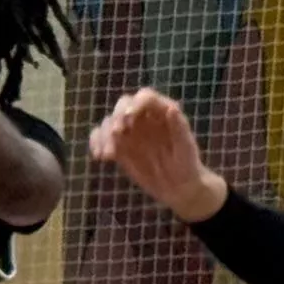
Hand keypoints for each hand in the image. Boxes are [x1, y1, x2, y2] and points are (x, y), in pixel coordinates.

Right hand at [87, 88, 224, 220]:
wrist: (178, 186)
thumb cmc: (187, 164)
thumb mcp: (186, 147)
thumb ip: (179, 127)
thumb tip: (172, 108)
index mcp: (161, 111)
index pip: (145, 97)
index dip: (136, 103)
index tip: (130, 117)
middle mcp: (143, 116)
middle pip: (123, 104)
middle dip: (117, 116)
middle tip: (117, 133)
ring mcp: (129, 131)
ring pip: (109, 122)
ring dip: (104, 134)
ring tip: (109, 154)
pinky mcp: (119, 146)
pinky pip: (101, 138)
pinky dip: (96, 144)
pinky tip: (100, 157)